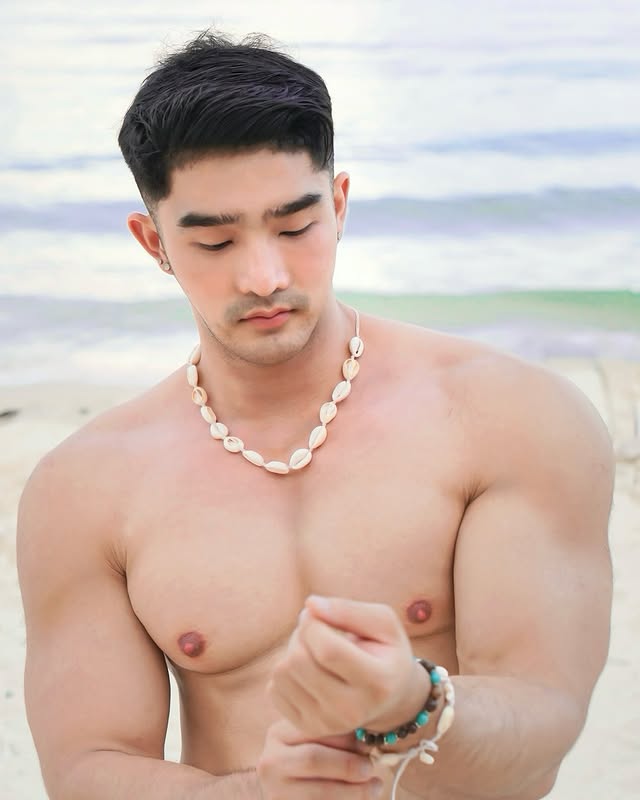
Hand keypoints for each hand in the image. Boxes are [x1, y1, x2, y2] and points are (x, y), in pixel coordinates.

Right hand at [257, 717, 386, 799]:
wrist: (289, 787)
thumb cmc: (308, 756)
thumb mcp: (314, 739)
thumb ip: (335, 735)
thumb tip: (366, 738)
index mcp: (277, 735)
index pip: (312, 729)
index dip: (343, 736)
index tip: (368, 740)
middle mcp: (270, 763)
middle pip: (312, 760)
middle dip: (347, 764)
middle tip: (371, 767)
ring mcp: (276, 793)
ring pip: (319, 793)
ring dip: (353, 792)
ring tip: (375, 787)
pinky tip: (360, 798)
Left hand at [268, 596, 427, 737]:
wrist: (390, 699)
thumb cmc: (385, 651)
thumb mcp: (383, 623)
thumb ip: (348, 609)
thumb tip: (310, 605)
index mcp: (377, 683)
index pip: (327, 649)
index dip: (313, 624)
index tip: (318, 614)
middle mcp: (352, 710)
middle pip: (299, 662)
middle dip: (301, 634)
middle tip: (314, 628)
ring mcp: (328, 723)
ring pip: (281, 674)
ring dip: (291, 650)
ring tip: (312, 647)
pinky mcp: (308, 727)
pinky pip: (273, 690)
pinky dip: (285, 671)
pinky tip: (306, 668)